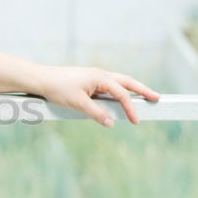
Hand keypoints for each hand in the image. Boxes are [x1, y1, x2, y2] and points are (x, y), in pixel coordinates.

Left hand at [34, 65, 160, 126]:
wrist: (41, 79)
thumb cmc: (57, 88)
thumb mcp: (77, 103)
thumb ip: (96, 113)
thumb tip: (111, 123)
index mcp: (100, 77)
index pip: (121, 94)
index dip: (130, 108)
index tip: (136, 121)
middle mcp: (100, 74)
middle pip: (127, 82)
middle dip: (142, 90)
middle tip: (157, 98)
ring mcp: (95, 77)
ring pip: (119, 83)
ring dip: (131, 90)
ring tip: (143, 97)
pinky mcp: (89, 82)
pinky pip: (108, 88)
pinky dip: (118, 93)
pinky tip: (120, 101)